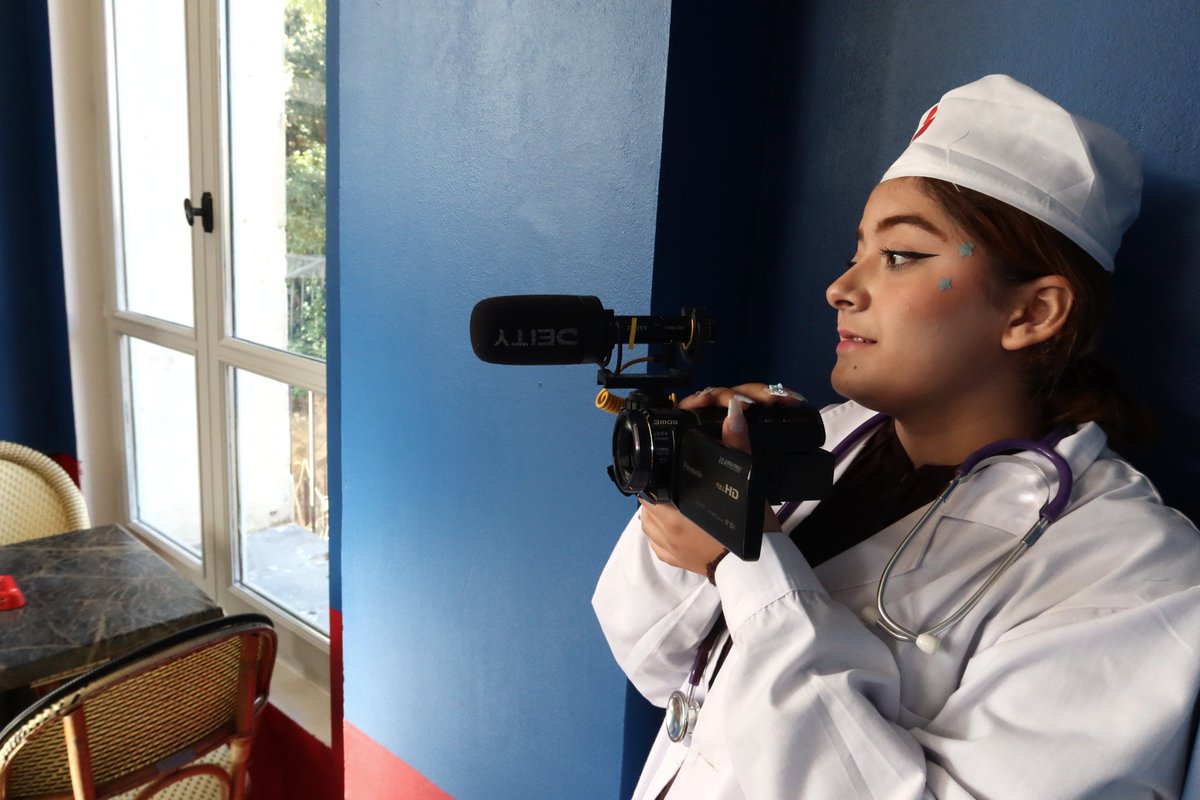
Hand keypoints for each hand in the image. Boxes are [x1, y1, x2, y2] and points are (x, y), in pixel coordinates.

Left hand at [640, 384, 796, 573]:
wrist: (757, 573)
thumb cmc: (747, 529)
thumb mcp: (744, 484)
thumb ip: (735, 446)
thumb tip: (734, 410)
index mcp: (669, 512)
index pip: (647, 484)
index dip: (656, 473)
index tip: (669, 465)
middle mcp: (661, 532)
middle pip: (648, 501)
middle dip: (661, 490)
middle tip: (684, 483)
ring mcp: (666, 550)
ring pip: (651, 521)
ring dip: (662, 510)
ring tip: (683, 501)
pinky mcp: (674, 562)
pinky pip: (659, 541)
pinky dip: (667, 530)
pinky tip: (683, 523)